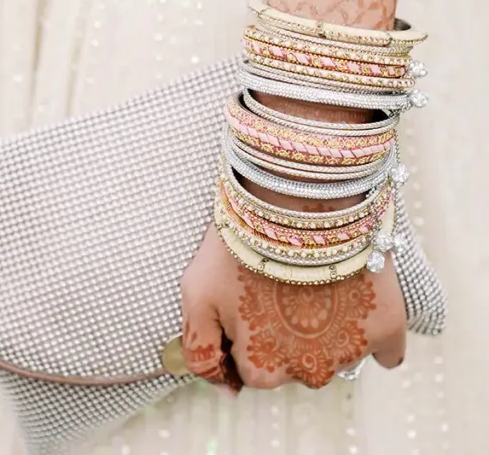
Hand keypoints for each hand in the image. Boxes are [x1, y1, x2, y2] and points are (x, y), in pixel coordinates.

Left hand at [181, 225, 406, 389]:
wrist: (297, 198)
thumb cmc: (242, 241)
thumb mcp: (197, 293)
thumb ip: (201, 351)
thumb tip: (227, 388)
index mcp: (261, 369)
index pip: (251, 367)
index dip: (248, 330)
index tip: (251, 297)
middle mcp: (309, 373)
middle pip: (293, 362)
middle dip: (284, 331)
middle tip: (280, 283)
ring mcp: (350, 353)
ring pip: (334, 354)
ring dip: (325, 327)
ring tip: (312, 278)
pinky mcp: (387, 328)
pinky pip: (385, 352)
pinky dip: (372, 332)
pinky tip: (354, 299)